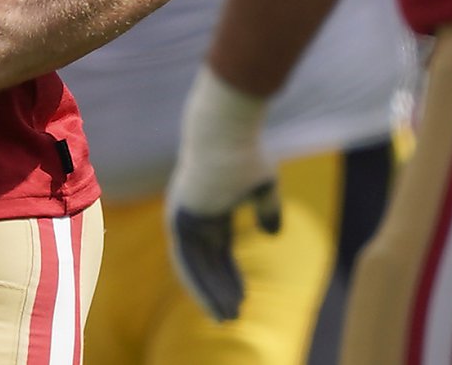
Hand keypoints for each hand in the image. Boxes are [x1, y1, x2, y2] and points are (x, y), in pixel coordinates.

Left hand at [165, 66, 281, 321]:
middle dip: (220, 290)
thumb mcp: (263, 187)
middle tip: (232, 316)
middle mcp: (195, 217)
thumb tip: (272, 235)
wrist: (226, 133)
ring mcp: (183, 219)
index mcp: (212, 208)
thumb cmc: (247, 153)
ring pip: (194, 266)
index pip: (219, 252)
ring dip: (209, 293)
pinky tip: (210, 301)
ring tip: (225, 317)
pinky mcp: (178, 219)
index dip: (231, 276)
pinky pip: (185, 260)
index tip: (244, 298)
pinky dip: (197, 283)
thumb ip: (267, 210)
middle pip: (206, 263)